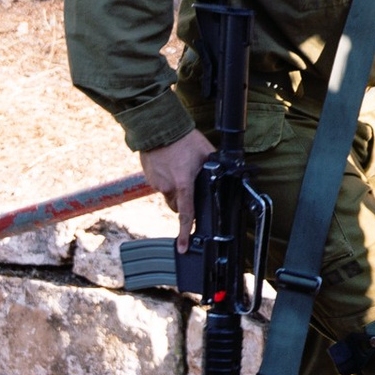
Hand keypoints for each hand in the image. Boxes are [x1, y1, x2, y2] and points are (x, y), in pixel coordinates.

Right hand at [139, 129, 216, 249]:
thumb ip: (213, 168)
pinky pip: (160, 184)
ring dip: (176, 189)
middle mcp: (168, 187)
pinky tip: (172, 166)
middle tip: (190, 185)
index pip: (187, 213)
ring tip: (181, 170)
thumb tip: (226, 174)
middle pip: (177, 206)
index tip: (182, 246)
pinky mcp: (149, 177)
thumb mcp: (206, 153)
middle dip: (184, 202)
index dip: (185, 232)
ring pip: (169, 195)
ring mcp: (156, 183)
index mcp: (184, 184)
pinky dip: (166, 180)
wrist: (158, 128)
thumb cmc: (185, 139)